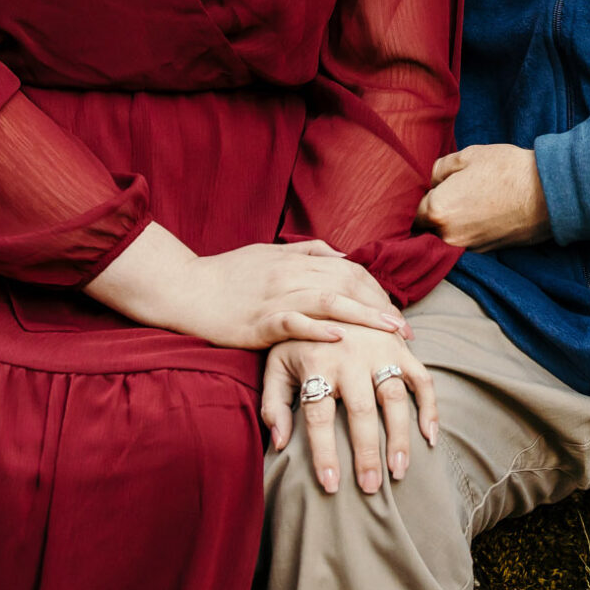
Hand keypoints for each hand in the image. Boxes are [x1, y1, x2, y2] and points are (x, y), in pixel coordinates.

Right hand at [89, 228, 406, 349]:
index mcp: (295, 259)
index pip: (348, 271)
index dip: (377, 290)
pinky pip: (293, 321)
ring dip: (365, 315)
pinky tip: (341, 336)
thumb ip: (307, 253)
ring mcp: (275, 296)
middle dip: (381, 305)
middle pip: (347, 284)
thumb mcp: (269, 253)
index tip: (396, 311)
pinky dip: (319, 327)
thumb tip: (343, 256)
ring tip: (391, 330)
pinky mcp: (259, 320)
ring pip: (329, 300)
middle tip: (406, 328)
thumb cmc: (227, 275)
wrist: (184, 287)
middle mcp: (290, 274)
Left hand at [261, 325, 438, 495]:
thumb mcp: (275, 364)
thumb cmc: (297, 340)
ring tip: (399, 471)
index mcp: (316, 361)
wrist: (327, 294)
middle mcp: (350, 355)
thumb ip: (273, 403)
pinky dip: (429, 407)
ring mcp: (379, 349)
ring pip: (394, 396)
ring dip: (399, 436)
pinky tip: (430, 437)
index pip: (319, 415)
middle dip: (366, 453)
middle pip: (360, 411)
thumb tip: (281, 443)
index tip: (330, 486)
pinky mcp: (400, 347)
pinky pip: (421, 378)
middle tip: (371, 488)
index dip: (324, 452)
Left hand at [416, 144, 550, 250]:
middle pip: (425, 228)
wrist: (549, 193)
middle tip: (441, 195)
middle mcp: (447, 235)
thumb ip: (439, 169)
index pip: (410, 211)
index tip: (423, 189)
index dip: (414, 198)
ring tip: (464, 203)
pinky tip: (478, 213)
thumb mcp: (468, 156)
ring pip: (445, 237)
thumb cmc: (507, 170)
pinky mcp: (485, 252)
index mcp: (438, 210)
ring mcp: (467, 247)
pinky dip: (466, 230)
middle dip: (428, 214)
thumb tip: (429, 181)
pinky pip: (464, 241)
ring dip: (448, 224)